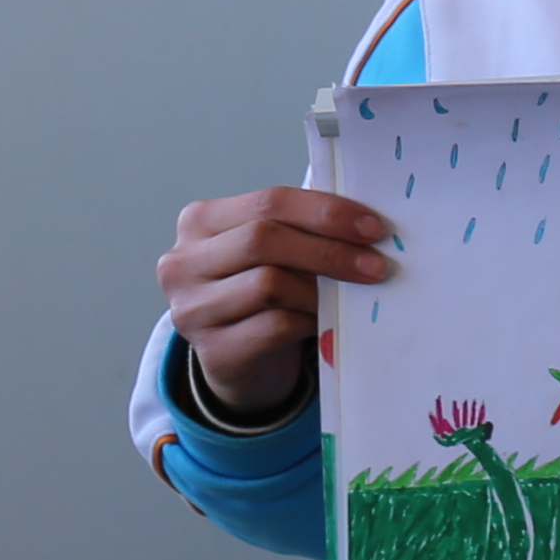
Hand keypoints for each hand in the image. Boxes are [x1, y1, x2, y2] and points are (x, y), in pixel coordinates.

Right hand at [156, 183, 391, 424]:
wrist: (237, 357)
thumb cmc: (259, 290)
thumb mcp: (270, 251)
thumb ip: (299, 227)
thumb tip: (364, 220)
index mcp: (200, 221)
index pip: (269, 202)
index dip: (325, 212)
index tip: (372, 227)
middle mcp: (183, 262)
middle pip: (264, 239)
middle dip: (329, 250)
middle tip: (375, 265)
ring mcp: (192, 308)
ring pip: (268, 284)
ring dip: (320, 290)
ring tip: (347, 296)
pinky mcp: (213, 350)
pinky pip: (273, 326)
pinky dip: (308, 321)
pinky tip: (325, 322)